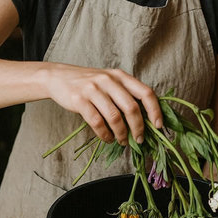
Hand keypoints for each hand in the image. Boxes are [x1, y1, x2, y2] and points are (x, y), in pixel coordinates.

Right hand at [45, 64, 162, 145]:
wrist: (59, 77)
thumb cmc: (89, 82)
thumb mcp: (110, 81)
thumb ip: (126, 94)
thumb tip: (146, 119)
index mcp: (121, 76)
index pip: (145, 92)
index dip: (155, 110)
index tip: (158, 126)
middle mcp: (109, 80)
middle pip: (131, 107)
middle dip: (138, 127)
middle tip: (140, 139)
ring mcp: (93, 89)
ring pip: (115, 117)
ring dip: (121, 134)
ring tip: (122, 141)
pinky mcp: (79, 100)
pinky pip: (97, 122)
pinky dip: (105, 134)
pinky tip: (107, 138)